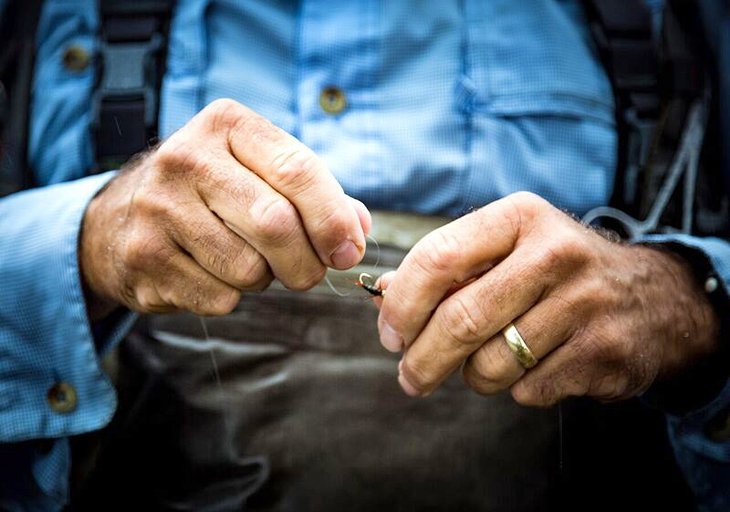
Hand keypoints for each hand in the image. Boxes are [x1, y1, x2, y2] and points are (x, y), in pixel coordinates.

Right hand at [80, 99, 369, 318]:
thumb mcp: (261, 172)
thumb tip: (357, 232)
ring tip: (246, 261)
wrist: (121, 217)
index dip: (333, 219)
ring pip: (249, 269)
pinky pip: (219, 298)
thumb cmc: (214, 193)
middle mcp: (185, 157)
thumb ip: (316, 195)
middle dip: (306, 262)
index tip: (348, 251)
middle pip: (275, 223)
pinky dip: (231, 297)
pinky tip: (211, 273)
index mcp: (226, 124)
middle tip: (308, 273)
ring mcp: (158, 207)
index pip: (297, 170)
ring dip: (264, 279)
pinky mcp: (144, 257)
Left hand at [376, 192, 718, 404]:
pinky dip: (516, 387)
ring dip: (473, 375)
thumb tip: (381, 294)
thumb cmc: (556, 271)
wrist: (653, 298)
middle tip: (409, 378)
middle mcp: (555, 253)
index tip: (389, 334)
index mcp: (520, 217)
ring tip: (485, 363)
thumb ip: (448, 267)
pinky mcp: (604, 352)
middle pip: (461, 319)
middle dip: (423, 359)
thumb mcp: (508, 247)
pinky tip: (536, 364)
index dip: (402, 303)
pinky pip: (528, 389)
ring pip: (491, 363)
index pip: (438, 257)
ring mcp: (585, 303)